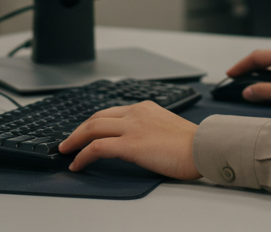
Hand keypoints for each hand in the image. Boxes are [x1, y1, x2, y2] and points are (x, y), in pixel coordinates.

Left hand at [59, 101, 200, 179]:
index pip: (111, 112)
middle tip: (68, 141)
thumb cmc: (193, 145)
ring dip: (74, 140)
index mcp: (145, 108)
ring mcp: (132, 127)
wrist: (204, 148)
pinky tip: (77, 164)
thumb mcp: (167, 127)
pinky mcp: (130, 144)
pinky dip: (82, 155)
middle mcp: (136, 113)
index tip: (84, 132)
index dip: (93, 123)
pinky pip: (97, 147)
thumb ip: (150, 129)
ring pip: (92, 128)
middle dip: (78, 130)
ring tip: (65, 151)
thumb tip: (139, 143)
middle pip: (97, 117)